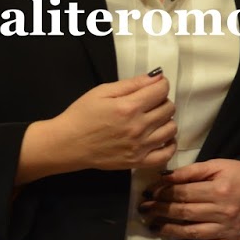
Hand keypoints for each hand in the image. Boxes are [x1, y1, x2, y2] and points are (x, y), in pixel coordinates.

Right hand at [42, 73, 175, 173]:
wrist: (68, 144)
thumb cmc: (82, 114)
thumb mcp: (103, 91)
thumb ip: (132, 84)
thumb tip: (157, 76)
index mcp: (129, 107)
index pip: (162, 90)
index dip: (161, 85)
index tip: (153, 86)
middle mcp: (139, 127)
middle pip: (169, 108)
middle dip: (162, 101)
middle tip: (149, 102)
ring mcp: (140, 147)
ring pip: (171, 129)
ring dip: (166, 120)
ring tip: (153, 119)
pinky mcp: (138, 162)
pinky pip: (166, 155)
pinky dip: (169, 145)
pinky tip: (161, 138)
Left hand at [140, 158, 239, 239]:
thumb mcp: (218, 165)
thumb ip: (191, 172)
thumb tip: (164, 178)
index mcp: (219, 190)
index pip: (183, 194)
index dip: (163, 194)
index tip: (148, 193)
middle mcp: (223, 212)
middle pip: (184, 213)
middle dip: (160, 211)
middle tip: (144, 210)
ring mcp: (227, 230)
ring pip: (191, 233)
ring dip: (168, 231)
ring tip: (153, 226)